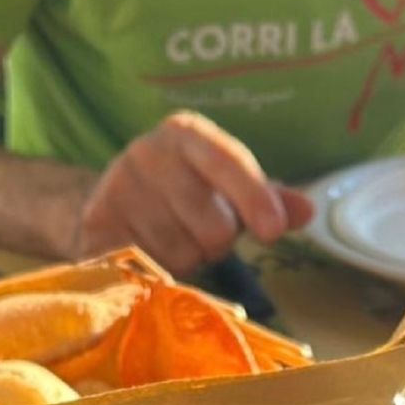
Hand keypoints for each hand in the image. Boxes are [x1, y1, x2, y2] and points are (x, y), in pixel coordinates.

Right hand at [76, 112, 312, 274]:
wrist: (110, 207)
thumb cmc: (182, 196)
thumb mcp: (227, 190)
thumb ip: (267, 199)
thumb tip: (308, 210)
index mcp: (187, 134)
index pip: (228, 163)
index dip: (253, 197)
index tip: (272, 230)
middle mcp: (148, 151)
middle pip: (211, 223)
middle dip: (216, 241)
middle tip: (201, 233)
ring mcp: (117, 186)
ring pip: (180, 252)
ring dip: (185, 258)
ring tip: (172, 240)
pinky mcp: (96, 224)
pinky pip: (146, 267)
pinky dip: (156, 270)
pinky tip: (150, 254)